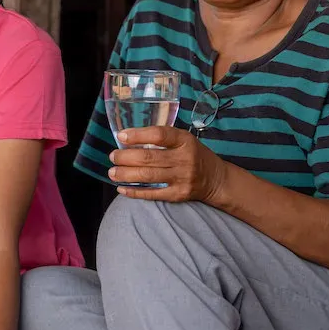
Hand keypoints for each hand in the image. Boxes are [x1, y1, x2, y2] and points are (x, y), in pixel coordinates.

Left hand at [108, 126, 227, 202]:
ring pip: (148, 176)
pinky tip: (122, 189)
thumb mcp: (184, 140)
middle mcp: (184, 159)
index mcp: (185, 141)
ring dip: (126, 174)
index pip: (159, 135)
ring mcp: (182, 178)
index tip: (122, 136)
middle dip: (125, 157)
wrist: (216, 179)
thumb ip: (162, 138)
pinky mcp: (179, 195)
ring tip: (112, 172)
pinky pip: (153, 194)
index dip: (138, 135)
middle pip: (149, 158)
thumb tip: (129, 140)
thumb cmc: (194, 155)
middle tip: (113, 156)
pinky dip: (135, 192)